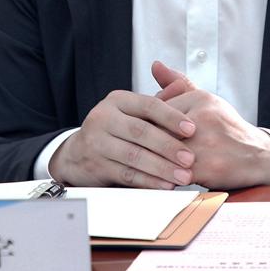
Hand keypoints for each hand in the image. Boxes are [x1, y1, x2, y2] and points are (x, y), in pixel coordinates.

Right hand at [48, 89, 196, 188]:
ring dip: (162, 167)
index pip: (148, 105)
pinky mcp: (96, 166)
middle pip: (141, 131)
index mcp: (117, 100)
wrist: (77, 154)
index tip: (192, 129)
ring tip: (183, 176)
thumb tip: (180, 85)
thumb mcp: (133, 109)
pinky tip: (165, 185)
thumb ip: (160, 98)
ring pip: (134, 156)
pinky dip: (149, 181)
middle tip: (190, 158)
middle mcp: (104, 117)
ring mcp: (97, 142)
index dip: (171, 117)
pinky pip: (127, 174)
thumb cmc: (116, 129)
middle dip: (169, 146)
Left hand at [152, 61, 269, 189]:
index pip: (157, 109)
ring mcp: (206, 142)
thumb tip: (155, 65)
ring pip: (164, 152)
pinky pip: (175, 172)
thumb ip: (177, 84)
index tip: (151, 132)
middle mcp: (204, 117)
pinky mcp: (207, 167)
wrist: (258, 156)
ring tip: (159, 163)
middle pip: (158, 130)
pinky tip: (170, 175)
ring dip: (159, 160)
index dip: (150, 124)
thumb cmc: (226, 127)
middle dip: (152, 143)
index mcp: (201, 98)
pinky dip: (169, 176)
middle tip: (150, 150)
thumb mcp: (205, 100)